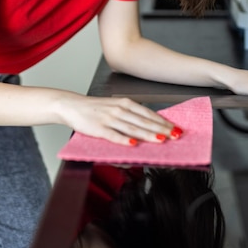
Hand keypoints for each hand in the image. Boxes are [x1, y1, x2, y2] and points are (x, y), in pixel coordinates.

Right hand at [56, 92, 180, 145]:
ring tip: (161, 140)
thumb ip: (131, 114)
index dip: (163, 121)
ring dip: (148, 134)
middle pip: (144, 121)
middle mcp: (119, 109)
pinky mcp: (99, 129)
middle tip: (175, 135)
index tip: (175, 128)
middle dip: (161, 129)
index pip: (148, 113)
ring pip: (133, 128)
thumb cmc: (94, 108)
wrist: (72, 105)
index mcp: (125, 103)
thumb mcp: (115, 105)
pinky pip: (114, 135)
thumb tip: (149, 122)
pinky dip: (124, 140)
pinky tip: (133, 144)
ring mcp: (109, 119)